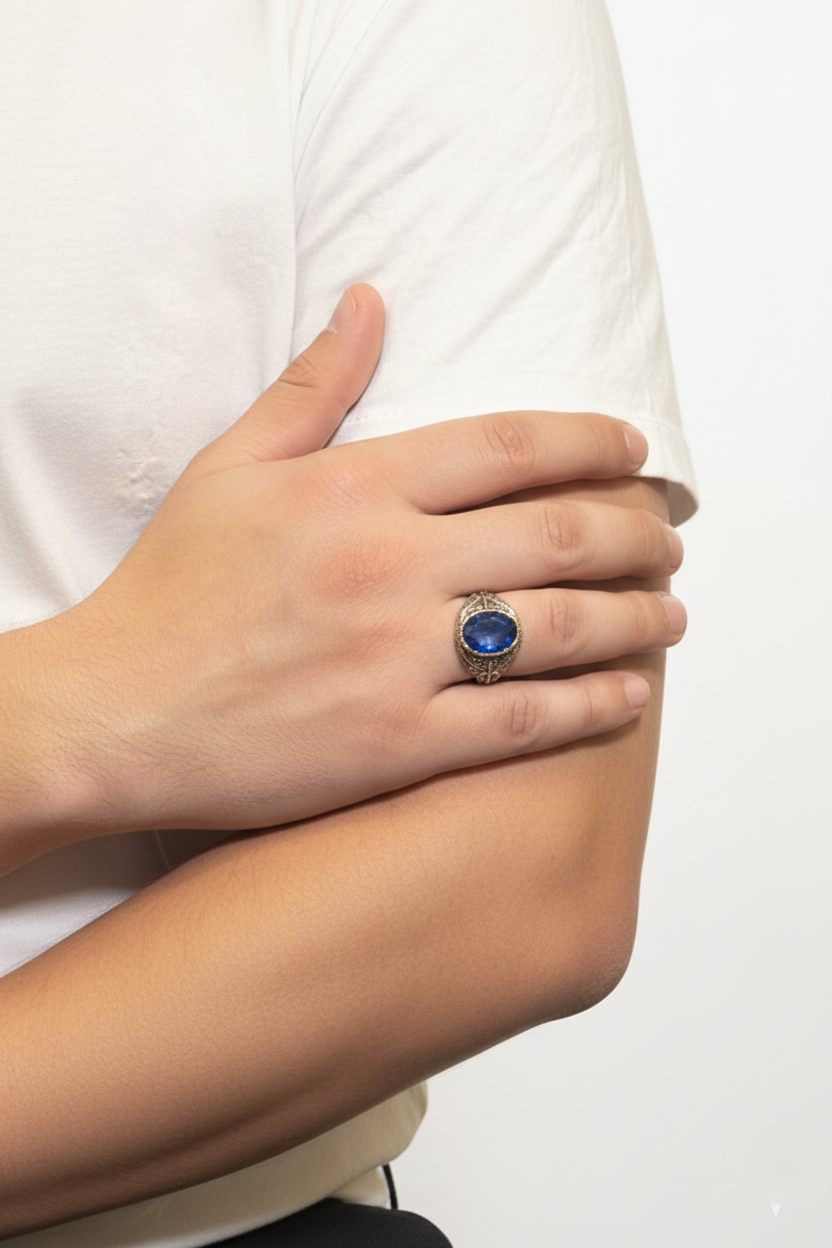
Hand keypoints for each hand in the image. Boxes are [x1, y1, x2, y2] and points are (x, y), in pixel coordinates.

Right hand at [21, 285, 683, 843]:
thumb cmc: (168, 592)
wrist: (113, 714)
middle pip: (559, 534)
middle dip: (636, 532)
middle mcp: (391, 567)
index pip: (511, 446)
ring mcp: (399, 660)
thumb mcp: (230, 469)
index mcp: (355, 490)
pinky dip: (591, 706)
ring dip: (636, 618)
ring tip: (670, 612)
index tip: (634, 451)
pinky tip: (628, 695)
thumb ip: (314, 386)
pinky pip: (523, 721)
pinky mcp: (399, 744)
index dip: (593, 443)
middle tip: (668, 538)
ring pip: (561, 627)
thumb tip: (371, 299)